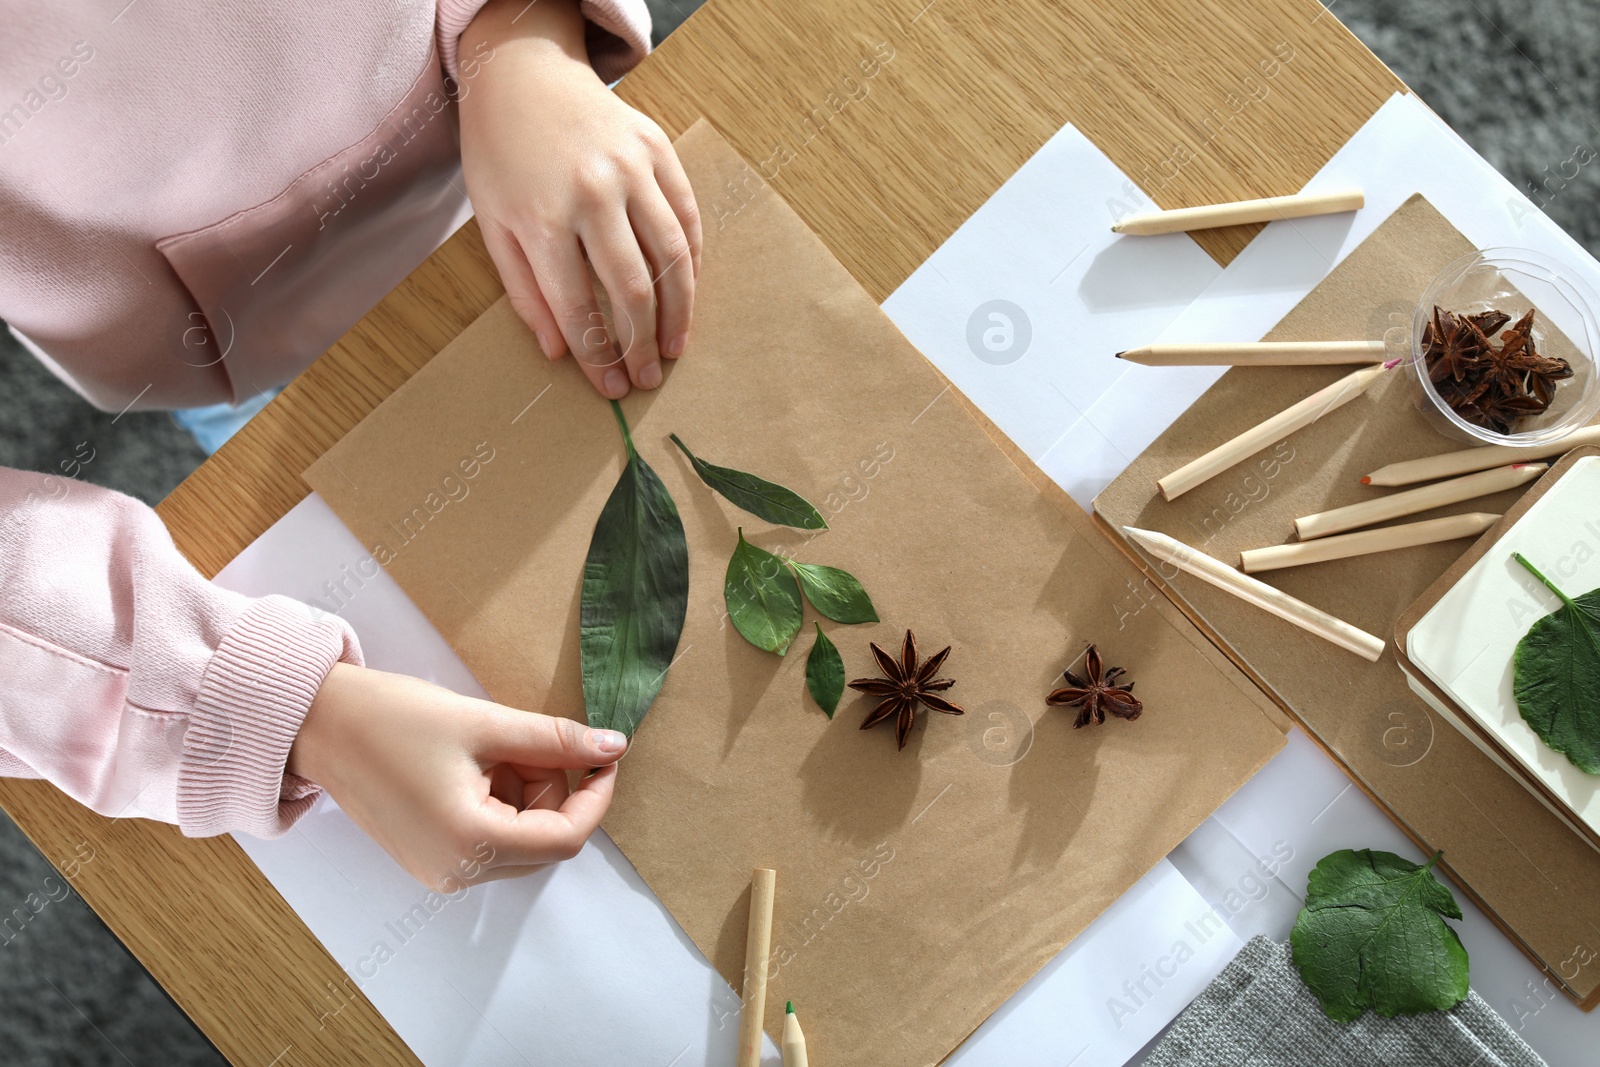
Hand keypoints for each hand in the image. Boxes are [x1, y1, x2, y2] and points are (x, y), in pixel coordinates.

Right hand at [288, 663, 626, 889]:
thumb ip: (554, 739)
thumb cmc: (393, 719)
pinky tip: (471, 767)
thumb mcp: (485, 723)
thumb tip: (612, 746)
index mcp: (470, 842)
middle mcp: (456, 872)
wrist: (319, 725)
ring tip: (487, 749)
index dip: (595, 795)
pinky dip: (499, 805)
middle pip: (545, 840)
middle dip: (551, 788)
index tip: (604, 754)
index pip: (566, 837)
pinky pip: (489, 842)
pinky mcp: (429, 862)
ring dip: (524, 794)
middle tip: (525, 739)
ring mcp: (440, 873)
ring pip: (520, 841)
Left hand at [458, 0, 701, 399]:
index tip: (610, 388)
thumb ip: (525, 291)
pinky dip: (692, 261)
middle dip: (642, 343)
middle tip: (647, 379)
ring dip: (679, 311)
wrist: (523, 73)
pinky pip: (687, 215)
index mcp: (543, 217)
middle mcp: (592, 193)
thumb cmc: (500, 155)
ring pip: (672, 255)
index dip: (597, 355)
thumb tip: (559, 351)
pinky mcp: (658, 149)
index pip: (578, 306)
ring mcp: (631, 167)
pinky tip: (686, 294)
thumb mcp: (493, 224)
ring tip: (675, 347)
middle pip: (633, 287)